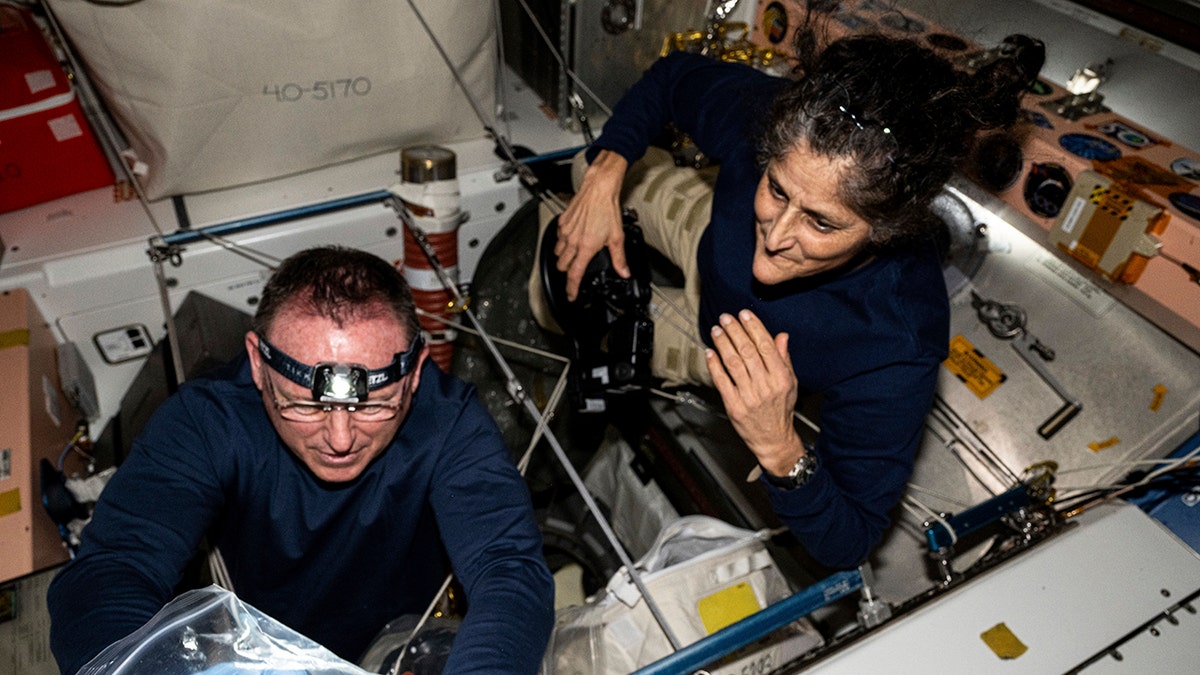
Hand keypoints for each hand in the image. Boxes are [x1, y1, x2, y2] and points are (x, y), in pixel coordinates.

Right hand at [555, 150, 630, 299]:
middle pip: (562, 266)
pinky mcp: (562, 222)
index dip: (571, 288)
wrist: (598, 189)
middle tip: (576, 270)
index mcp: (586, 247)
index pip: (574, 275)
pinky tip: (573, 238)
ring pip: (558, 253)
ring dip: (564, 257)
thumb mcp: (617, 237)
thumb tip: (624, 271)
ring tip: (575, 254)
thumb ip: (619, 258)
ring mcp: (565, 231)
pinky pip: (558, 238)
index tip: (571, 295)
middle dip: (568, 272)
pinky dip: (563, 242)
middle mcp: (573, 241)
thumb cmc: (607, 209)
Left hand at [705, 310, 804, 475]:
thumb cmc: (781, 409)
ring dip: (723, 344)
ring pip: (733, 363)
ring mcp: (748, 396)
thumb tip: (781, 336)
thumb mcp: (790, 383)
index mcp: (781, 378)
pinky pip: (721, 381)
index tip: (744, 314)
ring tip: (717, 330)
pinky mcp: (734, 406)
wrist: (773, 439)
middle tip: (726, 318)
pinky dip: (714, 365)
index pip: (766, 346)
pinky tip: (710, 352)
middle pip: (747, 351)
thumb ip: (784, 358)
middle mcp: (765, 386)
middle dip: (735, 331)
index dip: (754, 327)